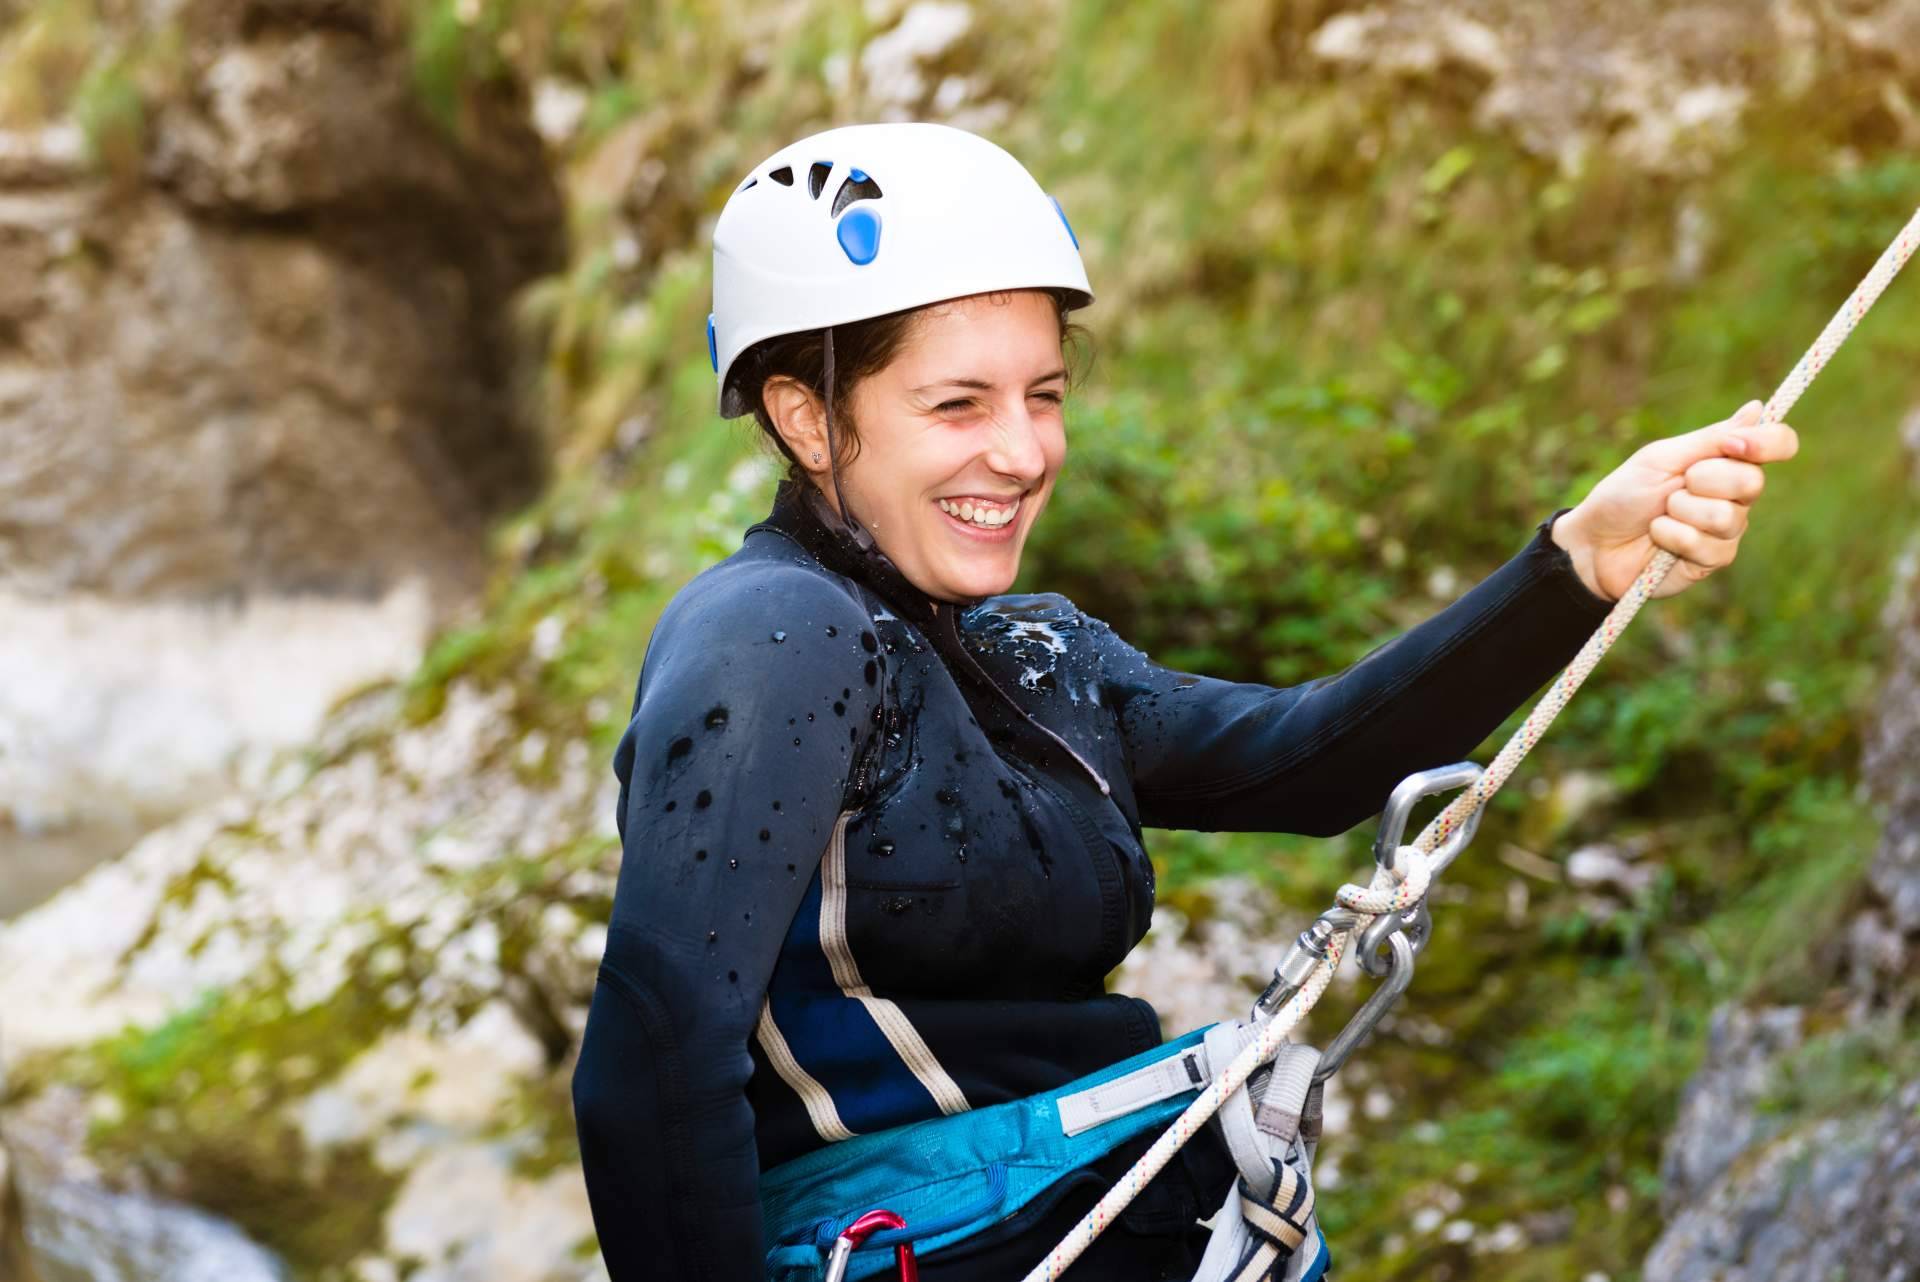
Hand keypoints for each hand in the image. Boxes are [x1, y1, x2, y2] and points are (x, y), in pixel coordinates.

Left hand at [1552, 400, 1799, 602]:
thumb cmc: (1624, 495)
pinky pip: (1706, 544)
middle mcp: (1736, 494)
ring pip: (1727, 516)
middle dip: (1702, 480)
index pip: (1779, 443)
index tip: (1733, 445)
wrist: (1594, 542)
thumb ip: (1711, 439)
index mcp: (1727, 461)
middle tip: (1672, 487)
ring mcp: (1728, 529)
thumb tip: (1756, 409)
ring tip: (1660, 515)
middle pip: (1752, 481)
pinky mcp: (1714, 559)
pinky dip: (1671, 536)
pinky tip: (1658, 538)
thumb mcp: (1662, 458)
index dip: (1767, 442)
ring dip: (1680, 511)